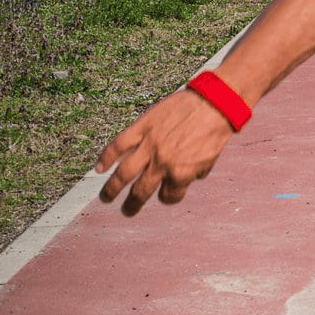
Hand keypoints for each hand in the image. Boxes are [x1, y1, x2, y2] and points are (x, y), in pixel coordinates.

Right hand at [95, 89, 233, 214]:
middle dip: (133, 205)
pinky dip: (106, 157)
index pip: (168, 196)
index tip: (165, 195)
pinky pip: (119, 145)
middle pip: (141, 191)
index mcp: (181, 174)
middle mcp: (163, 163)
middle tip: (127, 211)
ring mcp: (150, 145)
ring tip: (106, 198)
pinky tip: (99, 168)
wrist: (214, 103)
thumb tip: (183, 181)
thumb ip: (194, 174)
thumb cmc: (214, 131)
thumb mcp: (209, 160)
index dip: (168, 197)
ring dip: (112, 189)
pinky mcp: (142, 127)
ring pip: (124, 173)